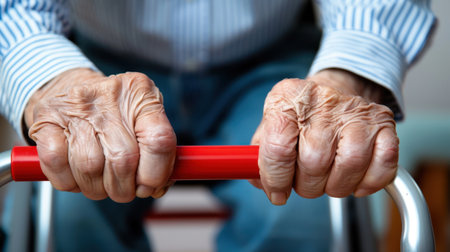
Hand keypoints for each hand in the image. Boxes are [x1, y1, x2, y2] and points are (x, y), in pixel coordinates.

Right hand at [24, 68, 176, 202]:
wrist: (68, 87)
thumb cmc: (113, 110)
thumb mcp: (143, 119)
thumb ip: (158, 152)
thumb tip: (158, 187)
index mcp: (141, 94)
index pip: (159, 140)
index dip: (156, 173)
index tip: (149, 186)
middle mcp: (110, 97)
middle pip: (123, 160)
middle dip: (124, 187)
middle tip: (122, 189)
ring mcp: (75, 107)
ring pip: (89, 167)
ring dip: (96, 188)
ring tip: (99, 181)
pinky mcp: (46, 121)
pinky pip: (58, 165)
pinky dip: (68, 181)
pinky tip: (76, 175)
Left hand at [251, 69, 397, 204]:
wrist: (335, 89)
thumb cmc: (300, 115)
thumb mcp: (271, 125)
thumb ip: (259, 156)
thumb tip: (260, 183)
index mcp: (286, 99)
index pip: (278, 148)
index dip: (276, 179)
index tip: (278, 193)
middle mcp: (322, 101)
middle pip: (314, 161)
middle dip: (307, 185)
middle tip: (306, 182)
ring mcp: (355, 110)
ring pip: (349, 165)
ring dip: (337, 186)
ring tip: (328, 180)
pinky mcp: (383, 121)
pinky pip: (383, 164)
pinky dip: (369, 182)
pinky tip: (355, 178)